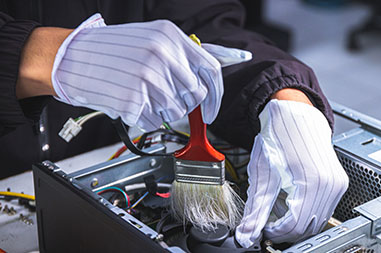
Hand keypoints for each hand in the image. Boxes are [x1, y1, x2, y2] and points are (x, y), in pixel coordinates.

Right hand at [48, 14, 249, 130]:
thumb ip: (179, 55)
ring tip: (144, 97)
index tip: (212, 111)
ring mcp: (148, 78)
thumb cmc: (110, 50)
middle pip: (196, 95)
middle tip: (166, 98)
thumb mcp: (150, 39)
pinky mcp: (133, 100)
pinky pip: (156, 122)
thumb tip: (206, 76)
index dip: (216, 95)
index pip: (211, 70)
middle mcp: (162, 56)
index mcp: (170, 37)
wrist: (71, 57)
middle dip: (185, 103)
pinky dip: (147, 119)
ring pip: (177, 112)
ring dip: (164, 111)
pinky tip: (134, 103)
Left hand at [235, 99, 348, 247]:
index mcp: (312, 183)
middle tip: (268, 225)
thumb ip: (255, 210)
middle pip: (308, 227)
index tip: (263, 229)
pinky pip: (325, 209)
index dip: (276, 233)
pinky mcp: (339, 182)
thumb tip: (245, 234)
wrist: (293, 116)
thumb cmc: (279, 138)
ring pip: (318, 221)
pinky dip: (308, 213)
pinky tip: (293, 204)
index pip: (295, 226)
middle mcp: (330, 185)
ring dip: (298, 224)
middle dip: (286, 231)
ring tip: (279, 214)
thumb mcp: (263, 176)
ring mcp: (337, 184)